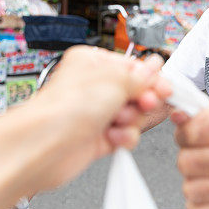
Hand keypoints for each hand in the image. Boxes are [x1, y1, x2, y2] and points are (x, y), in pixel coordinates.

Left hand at [29, 46, 170, 189]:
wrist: (44, 145)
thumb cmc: (65, 107)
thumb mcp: (114, 80)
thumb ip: (140, 76)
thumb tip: (154, 68)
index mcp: (92, 63)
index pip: (132, 67)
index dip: (150, 78)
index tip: (165, 87)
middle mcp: (93, 87)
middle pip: (135, 92)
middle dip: (142, 100)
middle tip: (144, 102)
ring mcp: (94, 114)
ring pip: (132, 116)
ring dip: (132, 120)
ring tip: (121, 120)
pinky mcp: (97, 139)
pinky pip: (125, 135)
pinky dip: (125, 137)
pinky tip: (115, 136)